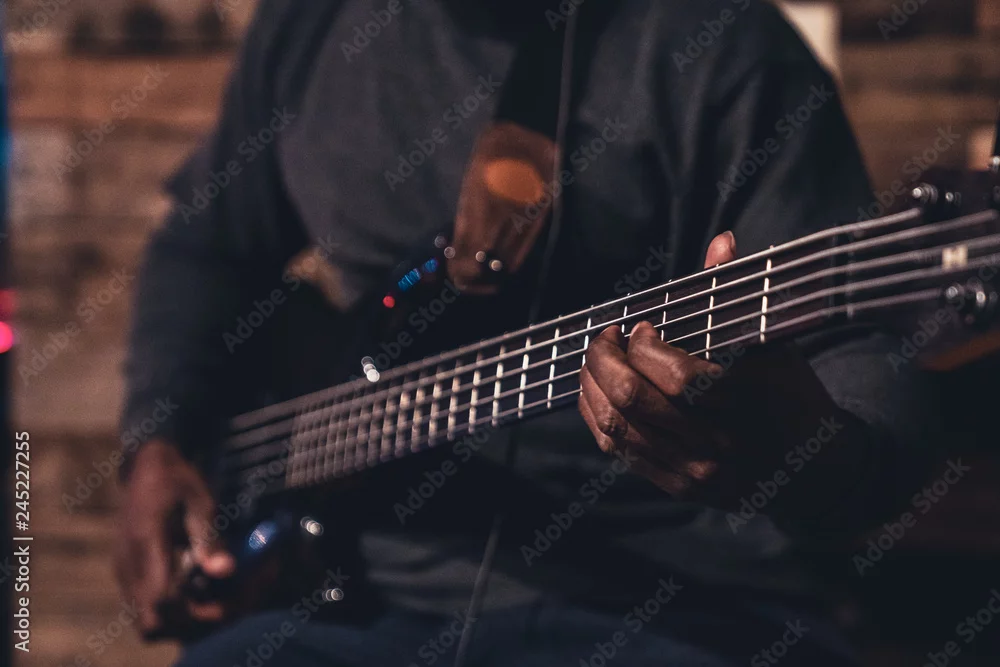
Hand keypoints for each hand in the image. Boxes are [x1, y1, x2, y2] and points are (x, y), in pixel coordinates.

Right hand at [114, 440, 235, 639]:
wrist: (146, 467)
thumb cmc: (177, 479)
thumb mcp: (201, 500)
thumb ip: (211, 537)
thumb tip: (226, 572)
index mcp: (147, 543)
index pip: (162, 600)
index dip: (195, 611)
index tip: (226, 600)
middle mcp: (129, 565)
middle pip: (153, 624)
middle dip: (194, 623)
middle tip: (228, 603)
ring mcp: (125, 574)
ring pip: (149, 623)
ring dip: (186, 621)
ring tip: (219, 598)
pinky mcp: (129, 576)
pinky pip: (149, 610)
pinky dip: (177, 611)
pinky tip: (202, 589)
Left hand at [578, 232, 850, 514]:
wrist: (817, 471)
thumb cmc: (791, 394)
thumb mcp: (772, 343)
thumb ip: (737, 294)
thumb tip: (722, 240)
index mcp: (742, 401)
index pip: (668, 371)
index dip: (641, 343)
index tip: (642, 327)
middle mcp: (714, 442)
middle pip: (629, 398)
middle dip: (603, 359)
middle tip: (606, 339)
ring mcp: (693, 470)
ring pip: (615, 426)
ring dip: (592, 386)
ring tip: (597, 362)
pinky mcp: (678, 486)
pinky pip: (619, 451)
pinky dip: (597, 417)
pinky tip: (598, 393)